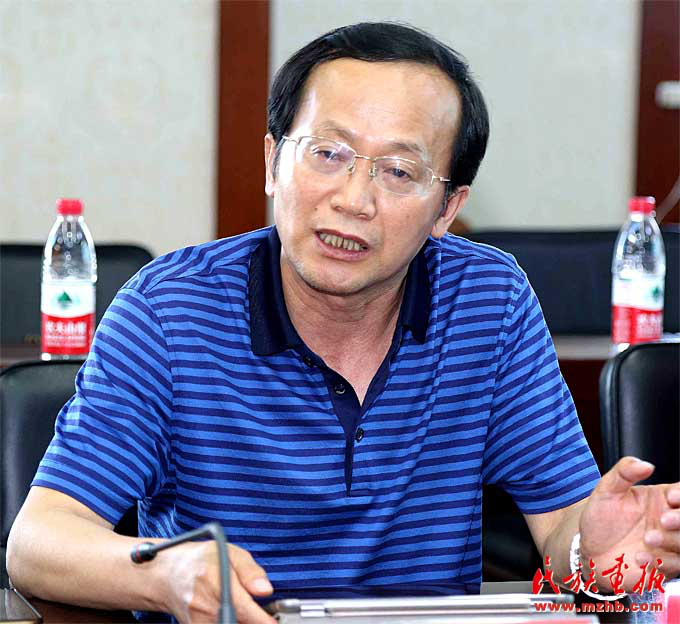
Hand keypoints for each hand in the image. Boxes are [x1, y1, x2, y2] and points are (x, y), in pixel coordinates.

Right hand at [163, 540, 275, 623]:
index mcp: (213, 579)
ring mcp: (197, 621)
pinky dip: (230, 620)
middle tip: (259, 610)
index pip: (242, 606)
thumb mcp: (228, 551)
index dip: (261, 618)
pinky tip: (229, 611)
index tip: (272, 622)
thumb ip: (250, 571)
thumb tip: (265, 590)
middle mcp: (203, 604)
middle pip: (238, 621)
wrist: (167, 574)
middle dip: (253, 619)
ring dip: (241, 620)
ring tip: (242, 607)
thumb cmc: (199, 560)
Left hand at [579, 456, 679, 590]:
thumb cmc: (601, 516)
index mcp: (663, 499)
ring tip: (647, 539)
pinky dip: (661, 563)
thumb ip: (624, 472)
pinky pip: (675, 566)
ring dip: (672, 541)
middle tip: (663, 520)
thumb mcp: (607, 489)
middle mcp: (671, 521)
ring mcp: (670, 544)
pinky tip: (640, 558)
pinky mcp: (665, 566)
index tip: (670, 496)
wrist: (589, 548)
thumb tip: (644, 464)